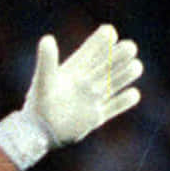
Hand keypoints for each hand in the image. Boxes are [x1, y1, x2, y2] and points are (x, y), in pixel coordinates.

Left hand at [25, 24, 142, 144]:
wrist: (36, 135)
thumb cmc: (37, 105)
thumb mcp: (43, 81)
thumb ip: (47, 61)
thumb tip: (47, 38)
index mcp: (76, 67)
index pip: (97, 44)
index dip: (107, 37)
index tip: (110, 35)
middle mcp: (88, 79)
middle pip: (114, 58)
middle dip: (124, 51)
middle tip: (127, 50)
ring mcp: (94, 97)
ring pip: (120, 78)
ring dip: (130, 71)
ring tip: (133, 68)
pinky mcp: (97, 116)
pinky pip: (119, 104)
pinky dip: (128, 99)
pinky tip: (130, 94)